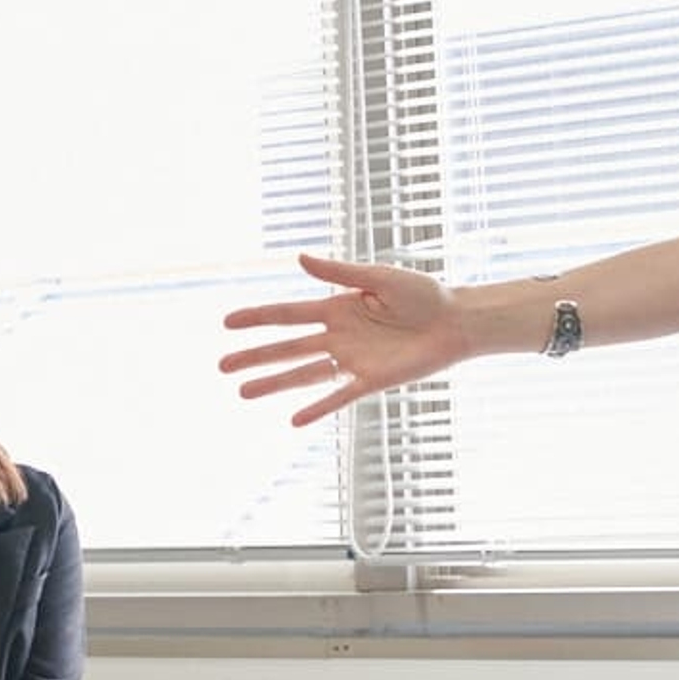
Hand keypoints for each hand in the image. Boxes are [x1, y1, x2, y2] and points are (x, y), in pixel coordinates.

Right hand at [218, 252, 474, 427]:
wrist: (456, 321)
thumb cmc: (423, 294)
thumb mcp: (379, 276)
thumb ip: (339, 271)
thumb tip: (299, 259)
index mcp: (336, 308)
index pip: (287, 315)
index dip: (257, 318)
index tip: (227, 323)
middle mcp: (338, 336)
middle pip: (287, 349)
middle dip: (254, 356)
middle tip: (222, 366)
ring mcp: (352, 360)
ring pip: (304, 374)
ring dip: (274, 383)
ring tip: (243, 392)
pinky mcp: (372, 380)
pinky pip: (338, 396)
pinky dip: (317, 407)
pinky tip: (294, 419)